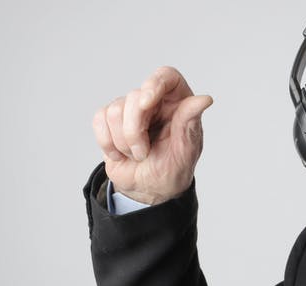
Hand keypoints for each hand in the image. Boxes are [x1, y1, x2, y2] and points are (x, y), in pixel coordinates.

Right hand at [91, 66, 214, 204]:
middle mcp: (155, 101)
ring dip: (123, 141)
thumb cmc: (172, 169)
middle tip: (144, 153)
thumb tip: (205, 99)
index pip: (167, 76)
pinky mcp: (110, 119)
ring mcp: (130, 109)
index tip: (146, 104)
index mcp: (178, 103)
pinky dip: (108, 142)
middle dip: (135, 131)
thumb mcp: (186, 151)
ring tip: (137, 155)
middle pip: (135, 96)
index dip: (154, 84)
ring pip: (115, 110)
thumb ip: (190, 123)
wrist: (149, 189)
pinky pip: (100, 119)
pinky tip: (120, 154)